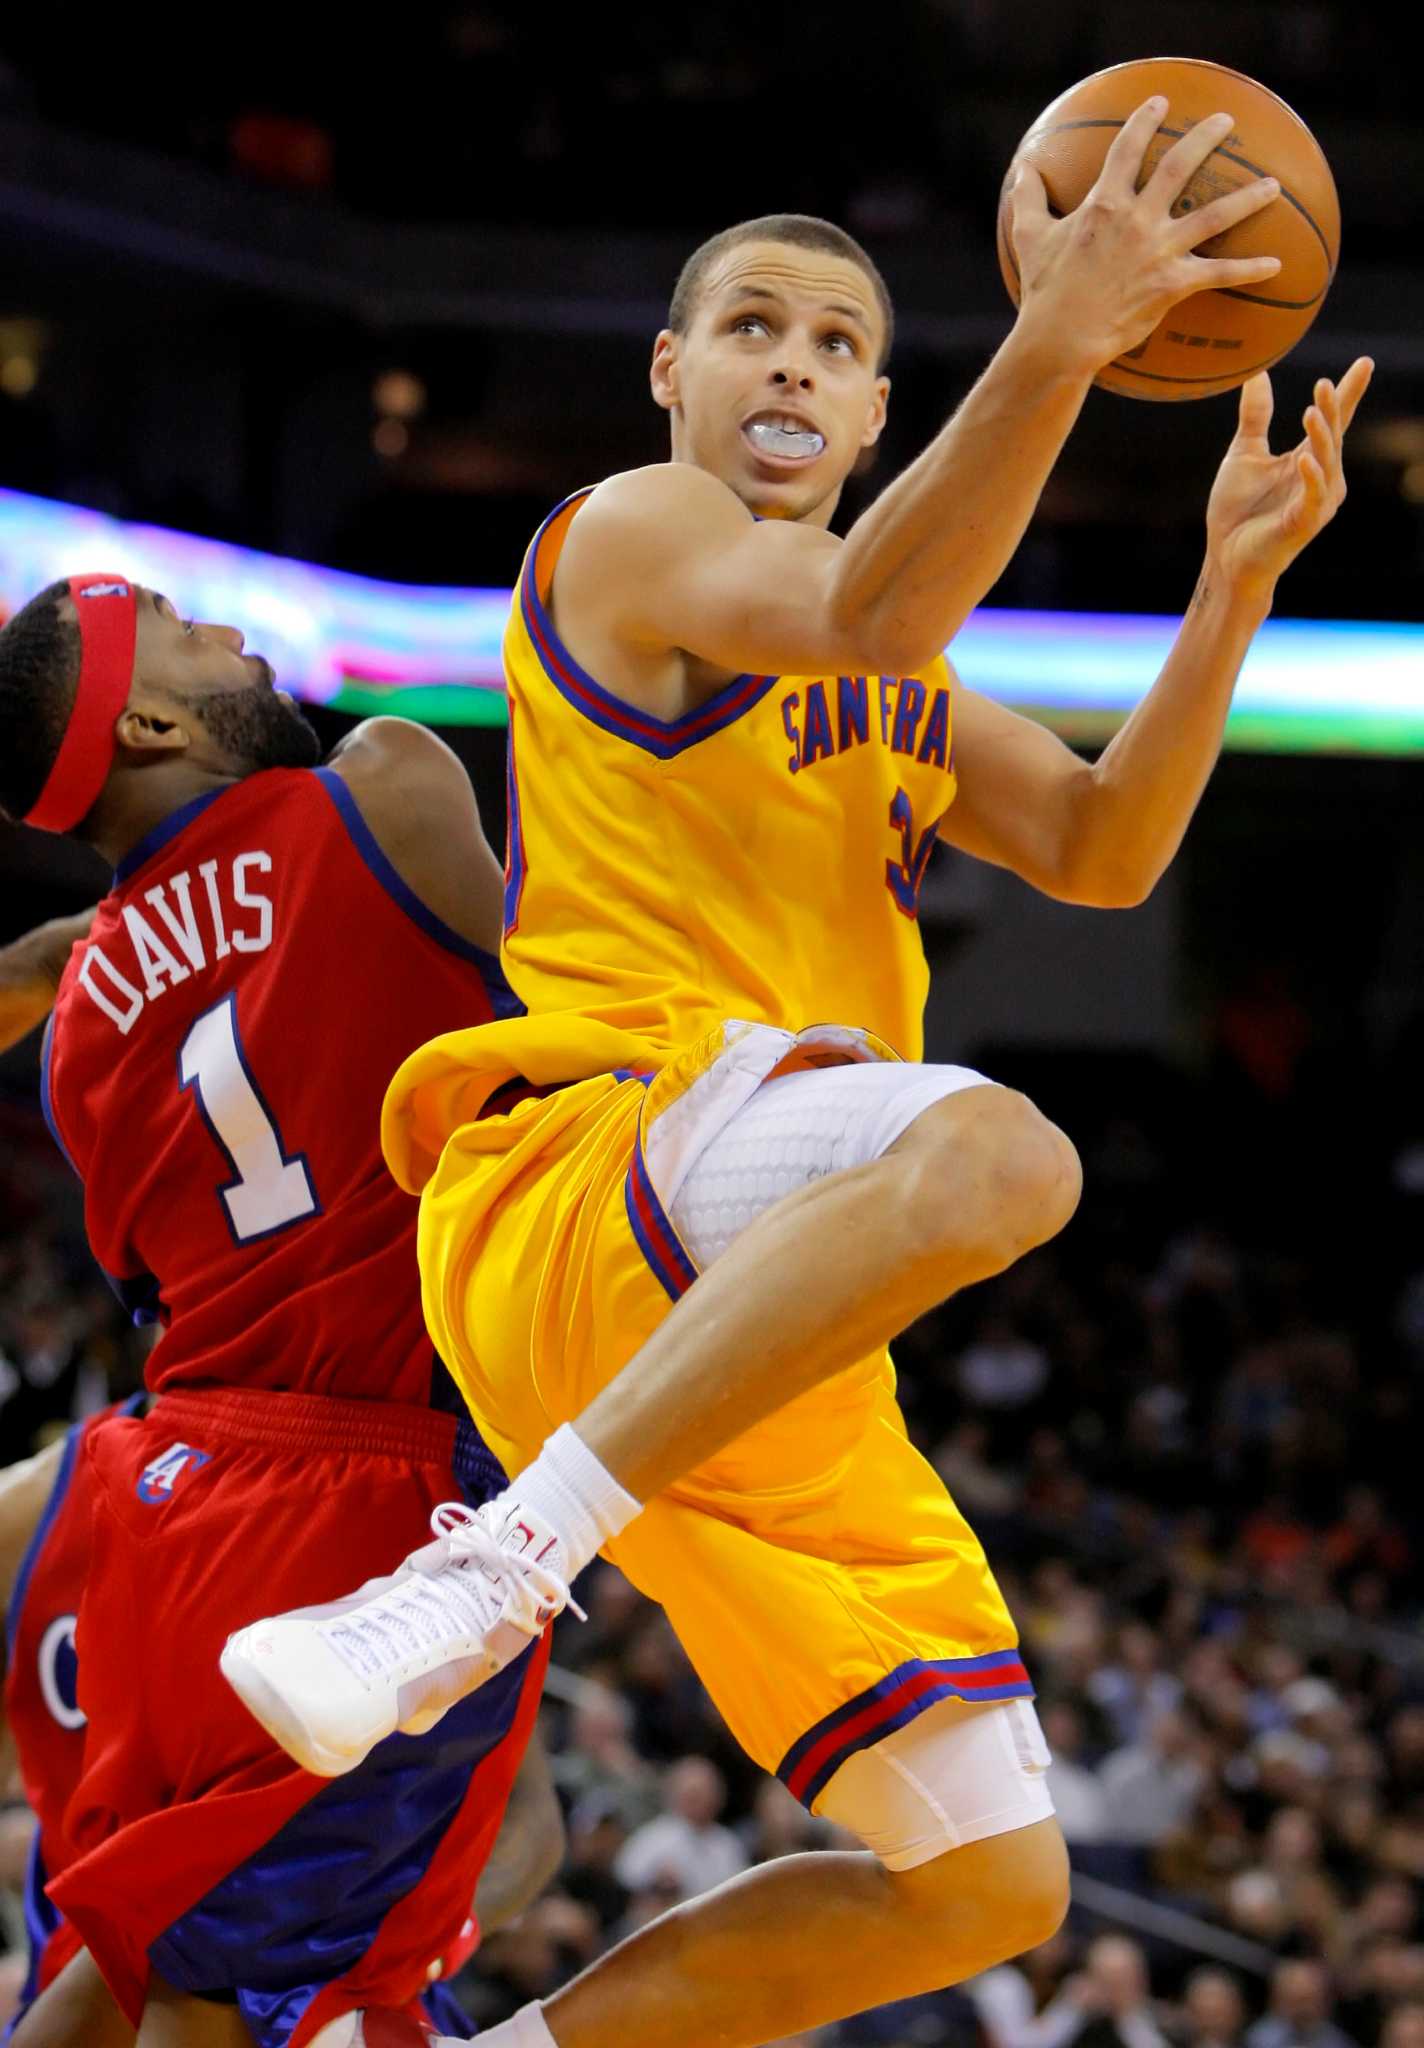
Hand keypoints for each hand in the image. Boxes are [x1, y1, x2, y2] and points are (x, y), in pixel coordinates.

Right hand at [1008, 97, 1284, 375]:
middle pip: (1180, 166)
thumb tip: (1022, 169)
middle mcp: (1138, 219)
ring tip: (1273, 186)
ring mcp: (1159, 250)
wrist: (1062, 337)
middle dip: (1206, 138)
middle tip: (1227, 123)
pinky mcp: (1174, 284)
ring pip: (1214, 215)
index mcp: (1104, 204)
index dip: (1145, 122)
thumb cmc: (1044, 290)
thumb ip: (1028, 199)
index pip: (1128, 149)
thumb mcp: (1029, 238)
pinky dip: (1249, 269)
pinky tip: (1276, 265)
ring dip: (1247, 198)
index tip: (1161, 104)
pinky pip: (1220, 274)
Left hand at [1204, 358, 1372, 598]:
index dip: (1348, 392)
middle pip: (1333, 435)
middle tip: (1324, 383)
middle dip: (1333, 409)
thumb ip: (1256, 416)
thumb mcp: (1244, 454)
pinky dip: (1312, 477)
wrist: (1224, 557)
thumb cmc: (1236, 511)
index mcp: (1308, 459)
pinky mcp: (1305, 523)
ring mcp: (1317, 501)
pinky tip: (1305, 459)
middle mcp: (1321, 477)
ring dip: (1322, 437)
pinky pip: (1314, 496)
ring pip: (1327, 462)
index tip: (1365, 362)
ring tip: (1312, 410)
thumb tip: (1257, 372)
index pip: (1333, 420)